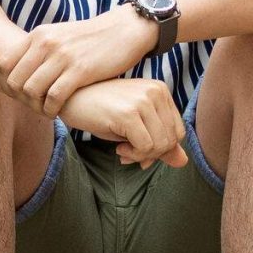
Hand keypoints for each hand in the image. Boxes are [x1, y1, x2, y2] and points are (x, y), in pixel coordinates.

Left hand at [3, 6, 154, 116]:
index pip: (3, 64)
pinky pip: (54, 97)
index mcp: (38, 35)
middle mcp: (46, 44)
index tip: (18, 95)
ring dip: (35, 107)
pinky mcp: (80, 70)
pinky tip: (57, 112)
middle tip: (33, 106)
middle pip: (14, 81)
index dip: (6, 85)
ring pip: (31, 91)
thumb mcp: (59, 35)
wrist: (124, 29)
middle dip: (20, 99)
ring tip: (45, 110)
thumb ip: (39, 49)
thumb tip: (19, 69)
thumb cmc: (90, 38)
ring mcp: (62, 56)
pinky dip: (51, 109)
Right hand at [59, 77, 188, 168]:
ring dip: (142, 156)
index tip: (140, 150)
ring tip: (123, 150)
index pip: (178, 131)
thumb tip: (183, 162)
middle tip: (129, 153)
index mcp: (160, 90)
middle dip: (152, 155)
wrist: (69, 100)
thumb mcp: (134, 127)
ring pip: (161, 145)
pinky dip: (133, 155)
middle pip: (172, 140)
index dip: (161, 148)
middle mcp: (155, 92)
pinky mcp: (129, 113)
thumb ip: (160, 142)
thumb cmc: (101, 112)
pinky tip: (118, 148)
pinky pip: (146, 147)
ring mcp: (143, 101)